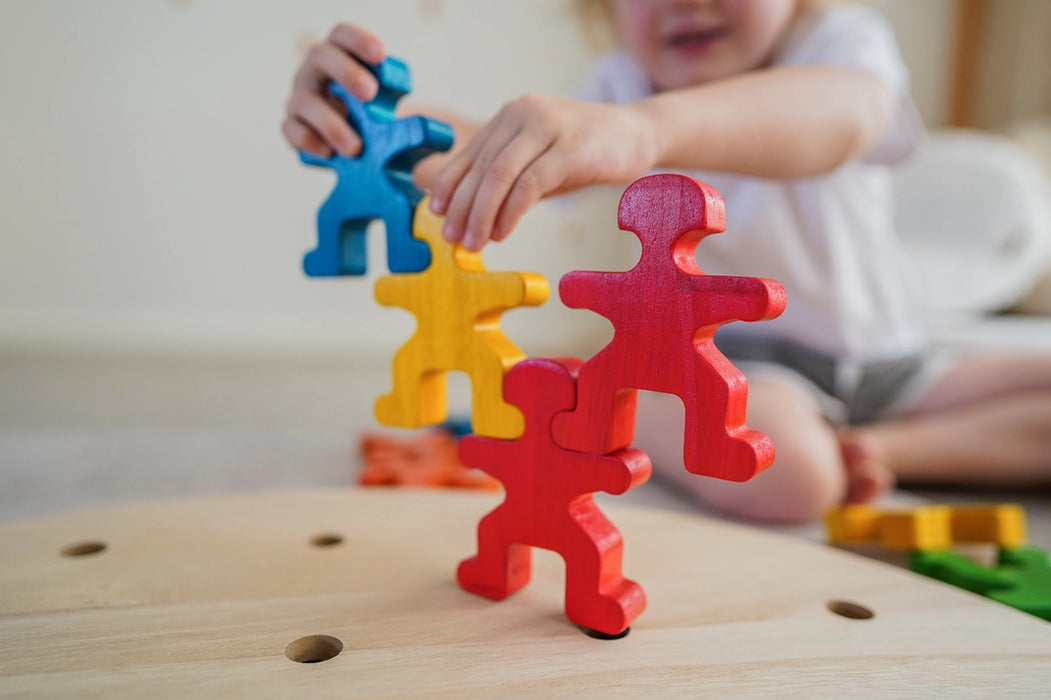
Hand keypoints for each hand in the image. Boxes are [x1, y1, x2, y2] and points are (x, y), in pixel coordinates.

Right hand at [282, 23, 385, 158]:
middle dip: (346, 72)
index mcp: (340, 56)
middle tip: (370, 94)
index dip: (359, 40)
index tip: (381, 54)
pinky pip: (291, 129)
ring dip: (331, 123)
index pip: (343, 35)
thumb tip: (427, 131)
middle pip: (321, 56)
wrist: (354, 145)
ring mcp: (301, 97)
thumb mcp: (387, 108)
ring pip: (304, 100)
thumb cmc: (372, 117)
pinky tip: (328, 153)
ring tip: (355, 148)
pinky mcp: (293, 125)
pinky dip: (309, 140)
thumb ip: (397, 107)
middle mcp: (316, 71)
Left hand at [430, 95, 658, 250]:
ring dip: (481, 214)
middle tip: (452, 238)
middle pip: (481, 166)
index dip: (450, 184)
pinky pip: (529, 184)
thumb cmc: (586, 153)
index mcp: (512, 115)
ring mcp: (547, 127)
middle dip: (462, 207)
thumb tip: (474, 215)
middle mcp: (524, 114)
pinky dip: (510, 212)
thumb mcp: (541, 160)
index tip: (437, 213)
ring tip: (473, 242)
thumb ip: (511, 178)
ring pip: (499, 175)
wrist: (640, 134)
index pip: (470, 152)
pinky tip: (502, 233)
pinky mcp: (570, 148)